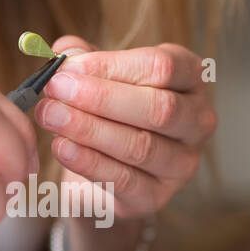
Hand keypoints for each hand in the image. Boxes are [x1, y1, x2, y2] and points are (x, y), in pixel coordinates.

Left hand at [33, 37, 215, 217]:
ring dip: (89, 129)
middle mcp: (197, 120)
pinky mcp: (157, 196)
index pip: (162, 67)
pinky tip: (62, 147)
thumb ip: (83, 60)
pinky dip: (89, 162)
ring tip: (51, 116)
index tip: (69, 68)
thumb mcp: (97, 75)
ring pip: (141, 146)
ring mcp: (182, 162)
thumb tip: (64, 54)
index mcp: (189, 78)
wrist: (103, 166)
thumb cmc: (108, 109)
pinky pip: (125, 180)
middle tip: (56, 90)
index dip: (112, 66)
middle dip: (101, 98)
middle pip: (159, 108)